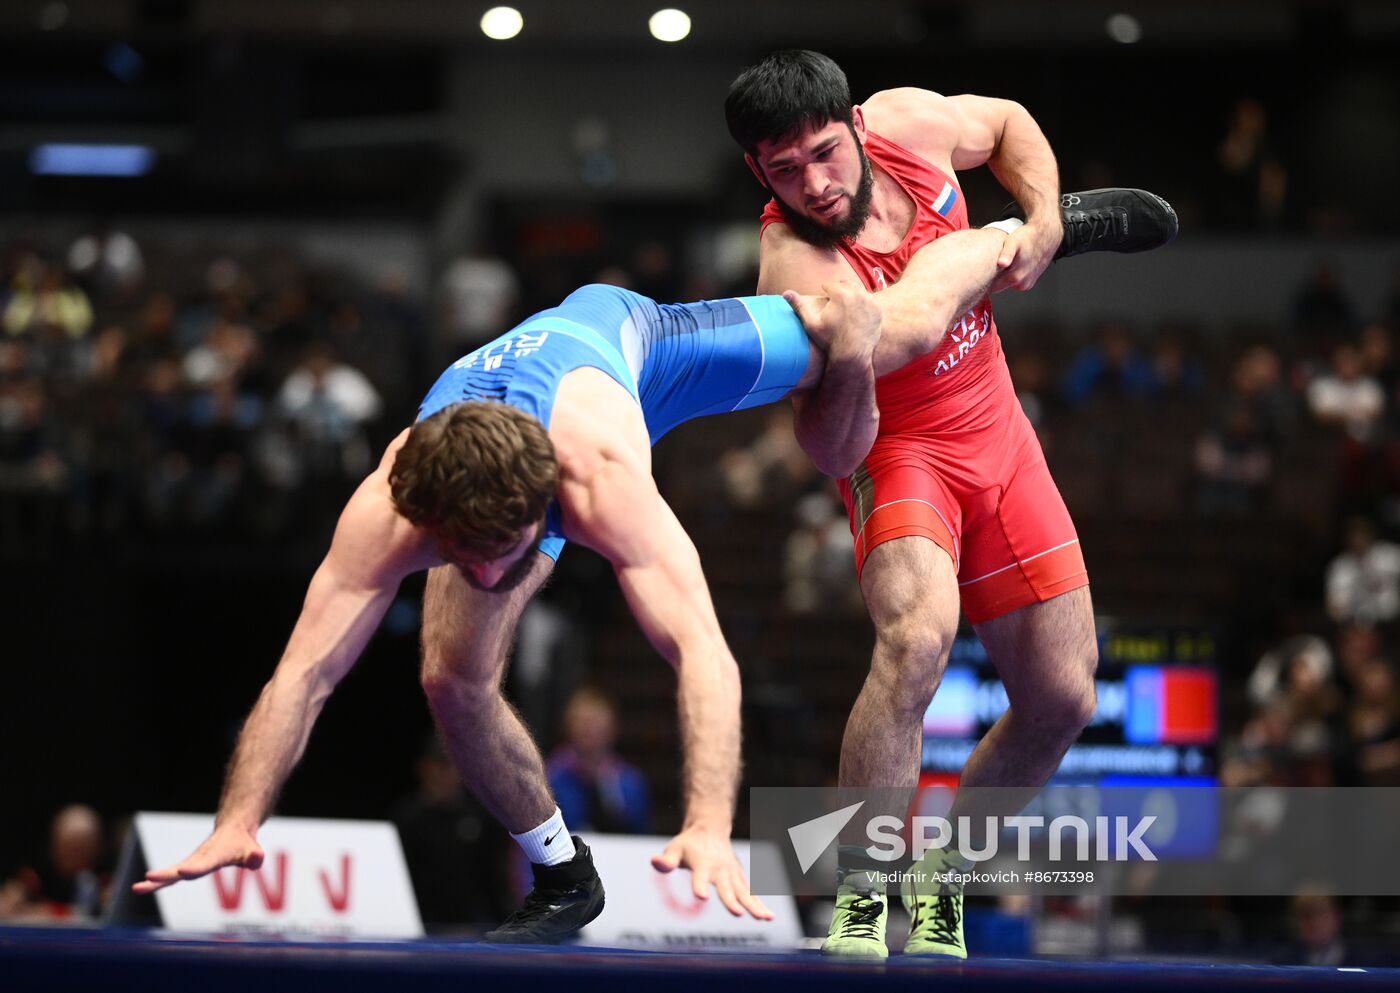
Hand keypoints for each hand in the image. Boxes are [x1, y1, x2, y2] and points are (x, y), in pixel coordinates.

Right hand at [132, 825, 264, 893]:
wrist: (232, 830)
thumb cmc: (242, 844)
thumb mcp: (252, 850)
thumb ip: (254, 856)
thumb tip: (256, 860)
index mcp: (216, 856)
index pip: (205, 864)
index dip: (195, 868)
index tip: (183, 871)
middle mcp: (199, 859)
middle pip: (181, 869)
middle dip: (166, 874)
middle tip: (149, 876)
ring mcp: (191, 864)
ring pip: (171, 874)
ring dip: (155, 881)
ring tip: (136, 888)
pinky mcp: (187, 868)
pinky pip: (170, 877)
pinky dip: (155, 883)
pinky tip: (139, 888)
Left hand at [651, 826, 773, 919]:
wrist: (711, 828)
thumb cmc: (689, 843)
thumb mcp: (674, 848)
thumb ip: (666, 860)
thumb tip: (654, 862)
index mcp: (702, 864)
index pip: (700, 877)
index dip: (699, 886)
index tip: (702, 897)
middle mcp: (720, 870)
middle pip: (727, 888)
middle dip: (732, 901)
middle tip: (738, 914)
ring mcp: (732, 874)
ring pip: (744, 892)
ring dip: (755, 905)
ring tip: (766, 919)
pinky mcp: (739, 877)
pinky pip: (751, 892)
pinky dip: (760, 904)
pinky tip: (768, 917)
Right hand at [783, 282, 881, 362]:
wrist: (852, 355)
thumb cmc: (829, 340)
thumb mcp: (811, 324)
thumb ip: (799, 306)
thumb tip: (785, 293)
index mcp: (840, 294)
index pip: (830, 285)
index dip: (825, 291)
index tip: (824, 297)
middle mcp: (857, 294)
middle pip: (845, 284)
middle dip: (839, 290)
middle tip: (834, 300)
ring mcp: (869, 301)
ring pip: (858, 291)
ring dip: (851, 294)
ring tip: (844, 304)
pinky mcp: (877, 310)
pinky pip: (869, 300)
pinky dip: (863, 303)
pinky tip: (856, 312)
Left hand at [991, 218, 1060, 291]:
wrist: (1046, 236)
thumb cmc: (1028, 238)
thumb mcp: (1013, 241)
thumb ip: (1006, 253)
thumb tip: (1002, 263)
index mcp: (1015, 278)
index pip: (992, 288)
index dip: (986, 279)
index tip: (984, 270)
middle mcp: (1022, 284)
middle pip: (999, 287)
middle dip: (994, 277)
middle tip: (995, 263)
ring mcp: (1027, 284)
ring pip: (1007, 284)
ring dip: (1004, 275)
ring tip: (1006, 262)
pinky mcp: (1030, 282)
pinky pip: (1016, 281)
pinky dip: (1012, 274)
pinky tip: (1014, 264)